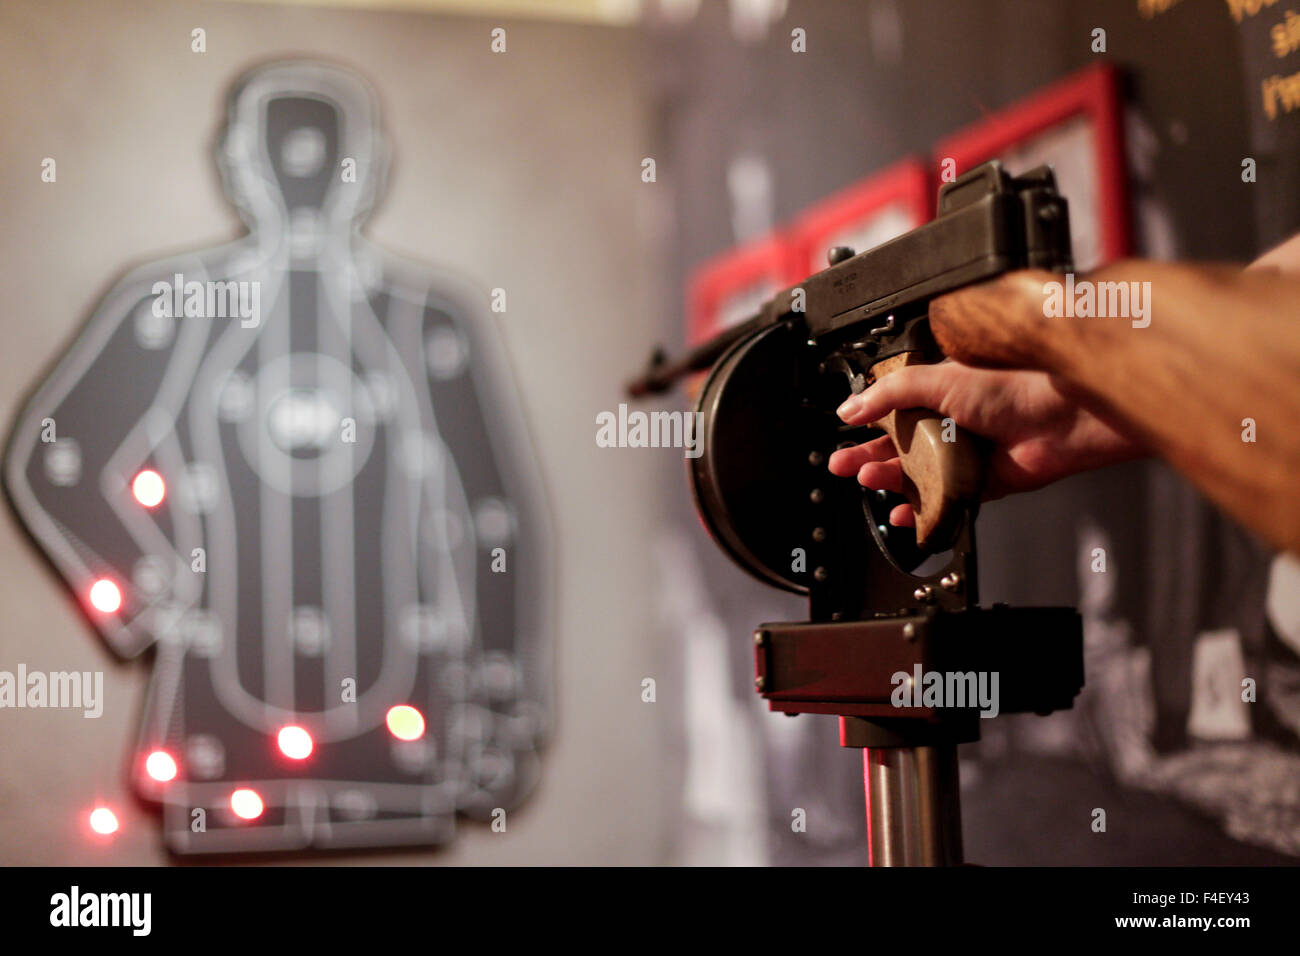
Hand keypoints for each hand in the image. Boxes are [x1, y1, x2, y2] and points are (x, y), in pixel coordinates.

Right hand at [828, 362, 1145, 528]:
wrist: (1061, 417)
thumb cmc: (1014, 386)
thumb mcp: (938, 379)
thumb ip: (890, 393)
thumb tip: (850, 407)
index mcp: (940, 391)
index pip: (894, 409)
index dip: (868, 422)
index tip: (845, 431)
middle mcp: (952, 422)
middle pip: (899, 445)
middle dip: (868, 455)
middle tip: (842, 464)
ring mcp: (966, 454)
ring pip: (917, 474)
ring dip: (889, 479)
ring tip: (867, 479)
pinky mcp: (981, 483)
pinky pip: (944, 500)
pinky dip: (920, 508)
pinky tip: (901, 512)